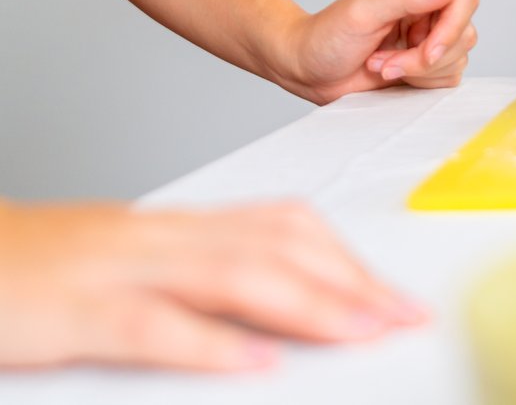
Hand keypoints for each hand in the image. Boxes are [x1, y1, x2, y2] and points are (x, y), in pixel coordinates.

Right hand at [0, 201, 425, 371]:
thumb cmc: (30, 274)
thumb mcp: (124, 270)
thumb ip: (192, 282)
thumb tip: (268, 311)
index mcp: (172, 230)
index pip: (281, 227)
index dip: (346, 257)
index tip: (395, 292)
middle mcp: (156, 240)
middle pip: (274, 247)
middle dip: (350, 282)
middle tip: (404, 315)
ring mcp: (115, 271)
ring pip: (231, 275)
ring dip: (309, 305)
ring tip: (362, 331)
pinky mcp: (71, 311)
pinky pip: (150, 324)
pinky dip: (209, 342)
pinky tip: (256, 361)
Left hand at [280, 0, 480, 103]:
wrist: (309, 69)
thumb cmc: (326, 37)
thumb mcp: (362, 12)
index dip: (452, 27)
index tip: (426, 50)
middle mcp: (429, 6)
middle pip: (463, 33)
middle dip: (427, 57)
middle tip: (389, 62)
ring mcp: (431, 35)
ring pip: (458, 58)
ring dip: (418, 71)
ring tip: (383, 65)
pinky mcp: (429, 63)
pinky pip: (449, 77)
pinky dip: (421, 82)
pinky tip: (391, 73)